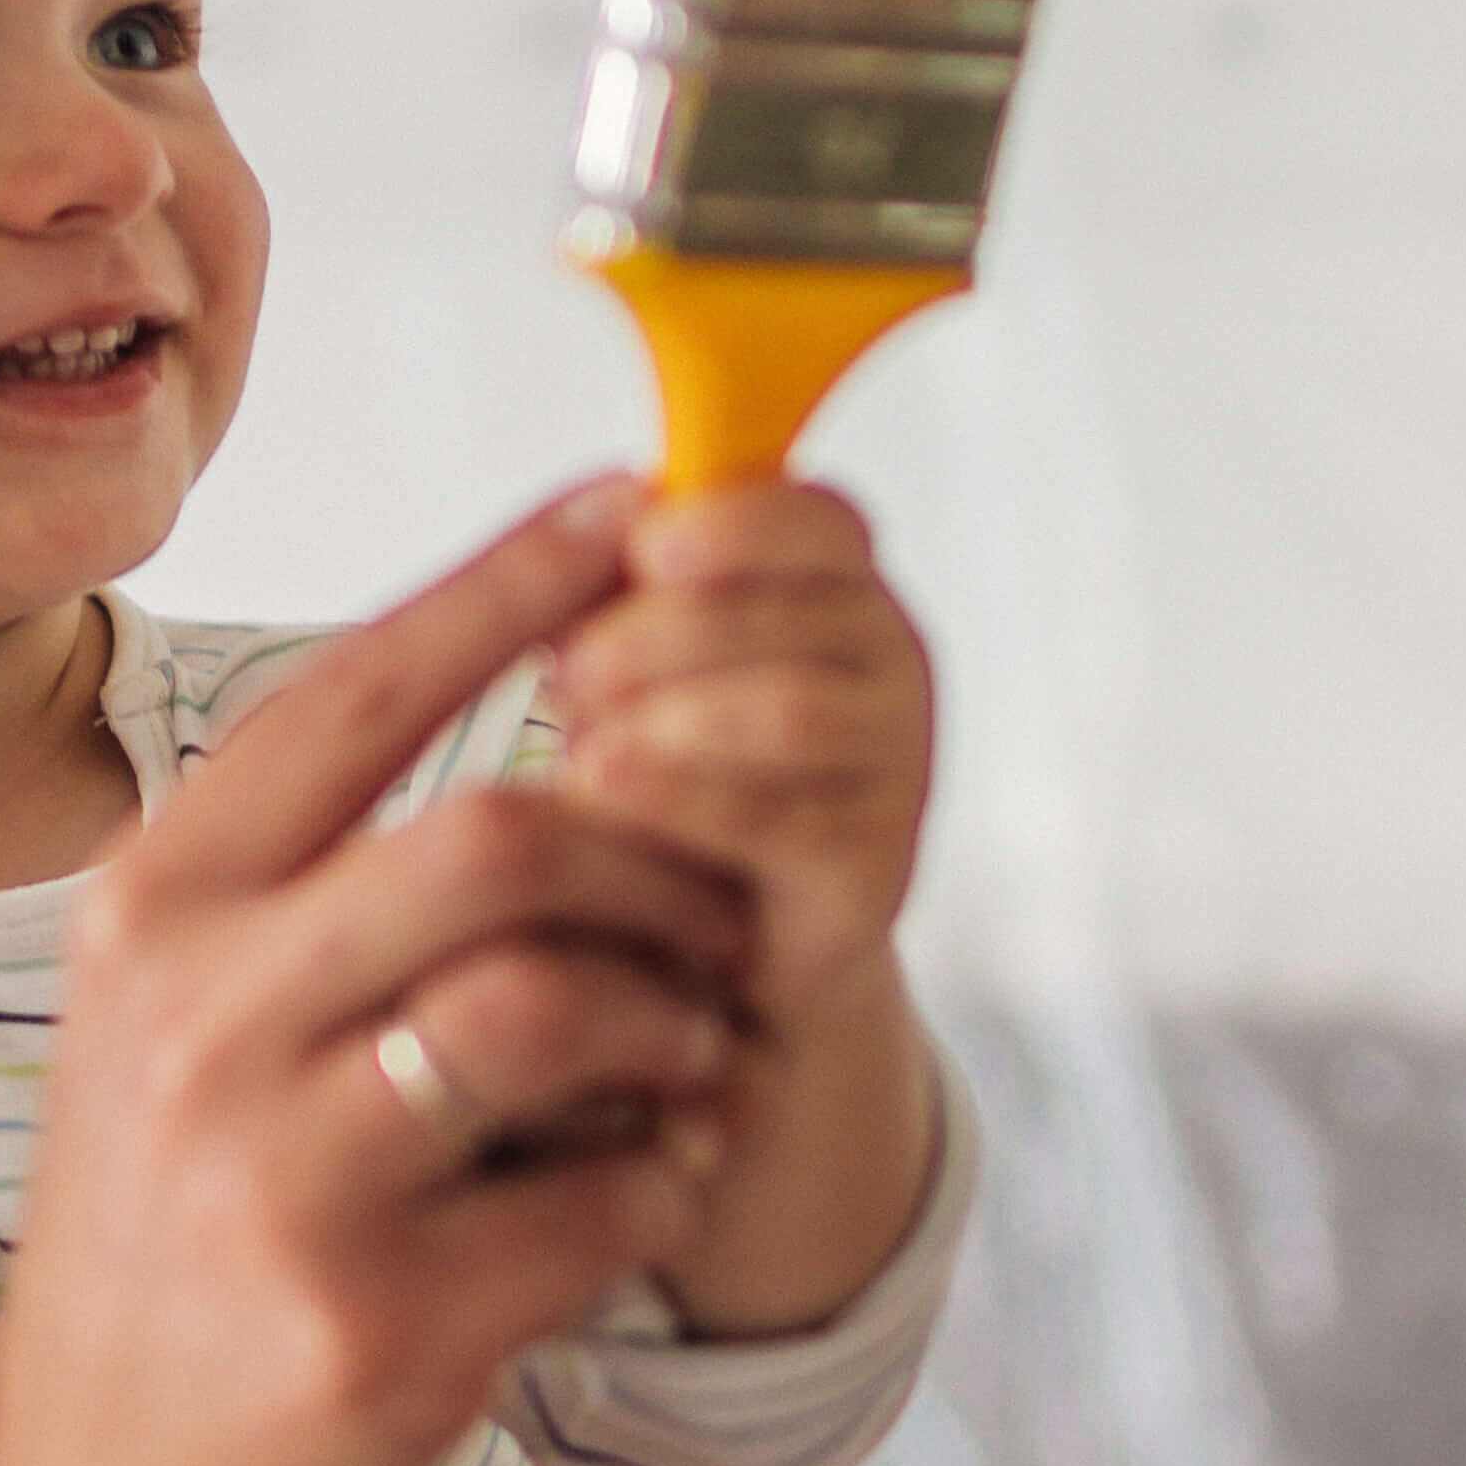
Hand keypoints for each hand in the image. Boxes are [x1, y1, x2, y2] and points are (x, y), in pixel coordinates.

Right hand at [14, 483, 753, 1465]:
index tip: (629, 510)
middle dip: (642, 850)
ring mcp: (277, 1188)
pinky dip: (665, 1178)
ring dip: (669, 1021)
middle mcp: (193, 1030)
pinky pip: (605, 1198)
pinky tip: (648, 1182)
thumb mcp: (184, 1005)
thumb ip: (315, 862)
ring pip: (556, 1010)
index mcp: (151, 912)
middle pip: (491, 840)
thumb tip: (516, 649)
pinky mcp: (376, 1331)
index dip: (505, 588)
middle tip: (716, 896)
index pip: (352, 697)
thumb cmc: (195, 1202)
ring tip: (687, 1053)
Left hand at [543, 480, 934, 1008]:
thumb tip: (573, 530)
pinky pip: (772, 816)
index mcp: (844, 589)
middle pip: (790, 620)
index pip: (824, 524)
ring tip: (577, 736)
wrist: (725, 941)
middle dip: (662, 637)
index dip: (740, 527)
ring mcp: (901, 767)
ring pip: (788, 713)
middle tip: (565, 671)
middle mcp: (895, 665)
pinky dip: (675, 795)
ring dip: (669, 715)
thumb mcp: (647, 664)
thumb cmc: (674, 769)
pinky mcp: (874, 868)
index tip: (646, 548)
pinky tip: (596, 783)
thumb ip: (628, 594)